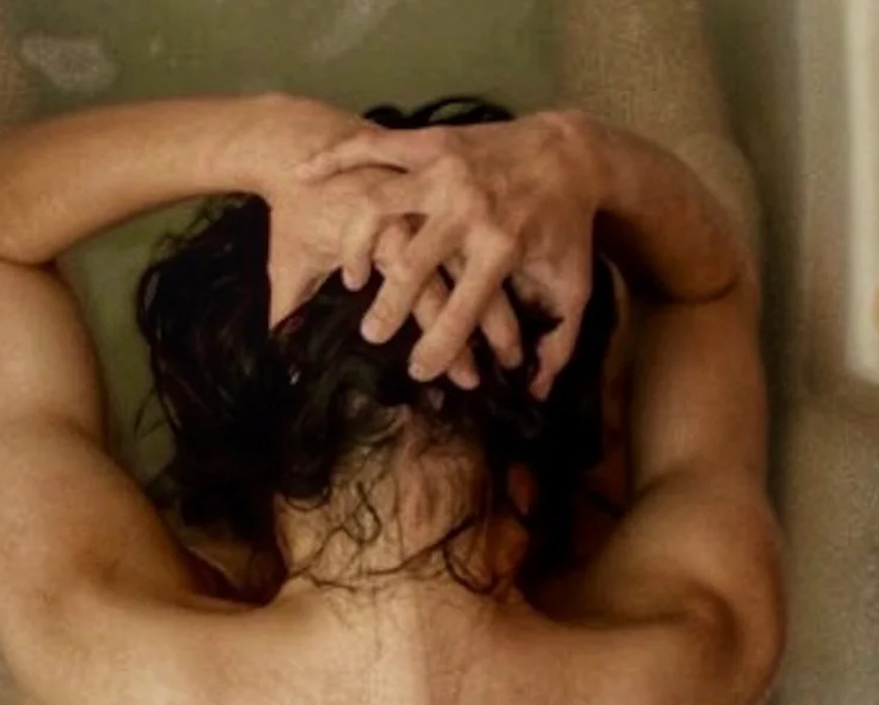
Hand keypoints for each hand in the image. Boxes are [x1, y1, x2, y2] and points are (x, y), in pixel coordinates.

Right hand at [296, 110, 603, 398]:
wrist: (570, 150)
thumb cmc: (565, 225)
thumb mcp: (572, 285)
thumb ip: (558, 341)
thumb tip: (537, 389)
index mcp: (502, 246)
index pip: (461, 310)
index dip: (439, 348)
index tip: (419, 372)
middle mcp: (468, 208)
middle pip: (412, 266)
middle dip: (388, 309)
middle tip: (372, 335)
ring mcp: (444, 171)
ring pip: (381, 207)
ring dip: (356, 246)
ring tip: (353, 278)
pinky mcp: (428, 141)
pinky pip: (371, 146)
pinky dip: (335, 156)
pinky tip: (306, 172)